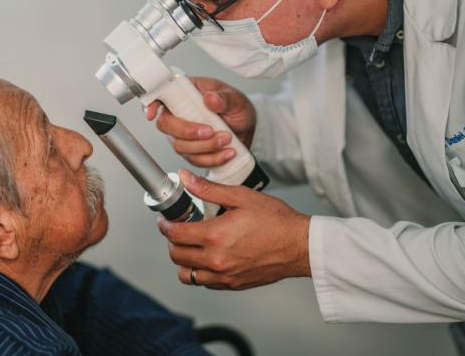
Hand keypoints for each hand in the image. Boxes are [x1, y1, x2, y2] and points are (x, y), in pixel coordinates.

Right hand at [145, 77, 256, 167]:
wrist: (246, 130)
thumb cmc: (237, 108)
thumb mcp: (236, 99)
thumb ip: (225, 98)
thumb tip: (210, 98)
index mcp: (187, 93)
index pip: (161, 95)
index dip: (151, 104)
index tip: (152, 113)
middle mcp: (180, 113)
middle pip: (166, 125)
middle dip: (187, 132)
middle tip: (209, 131)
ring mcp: (183, 134)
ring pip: (180, 146)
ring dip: (205, 147)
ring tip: (226, 139)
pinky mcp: (191, 151)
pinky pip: (194, 160)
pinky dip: (212, 158)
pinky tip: (227, 152)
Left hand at [157, 170, 311, 289]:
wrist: (299, 246)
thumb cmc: (276, 220)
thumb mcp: (241, 197)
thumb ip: (209, 189)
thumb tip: (186, 179)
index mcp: (216, 236)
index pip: (175, 234)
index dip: (165, 226)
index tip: (165, 220)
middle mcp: (217, 259)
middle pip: (176, 256)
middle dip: (172, 241)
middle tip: (178, 230)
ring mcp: (224, 275)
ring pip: (186, 275)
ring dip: (183, 260)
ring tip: (191, 246)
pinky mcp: (233, 284)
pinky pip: (205, 282)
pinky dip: (199, 271)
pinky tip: (208, 256)